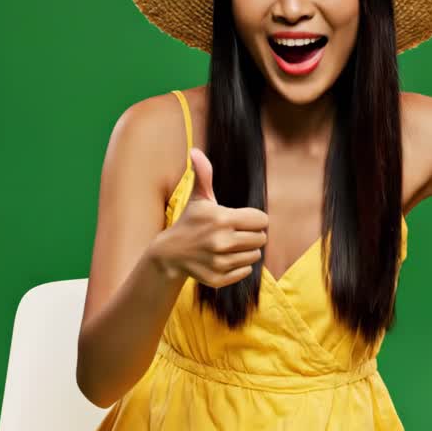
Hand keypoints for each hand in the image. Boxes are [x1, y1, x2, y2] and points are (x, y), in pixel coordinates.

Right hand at [152, 147, 268, 287]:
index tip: (242, 220)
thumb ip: (203, 175)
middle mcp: (222, 241)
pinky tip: (224, 259)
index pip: (261, 220)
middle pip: (261, 238)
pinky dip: (239, 266)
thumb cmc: (190, 222)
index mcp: (222, 219)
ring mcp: (220, 262)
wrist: (170, 254)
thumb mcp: (198, 199)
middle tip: (237, 233)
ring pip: (255, 256)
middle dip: (252, 235)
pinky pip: (246, 271)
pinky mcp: (218, 278)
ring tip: (230, 246)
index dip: (255, 219)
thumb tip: (195, 151)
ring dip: (246, 250)